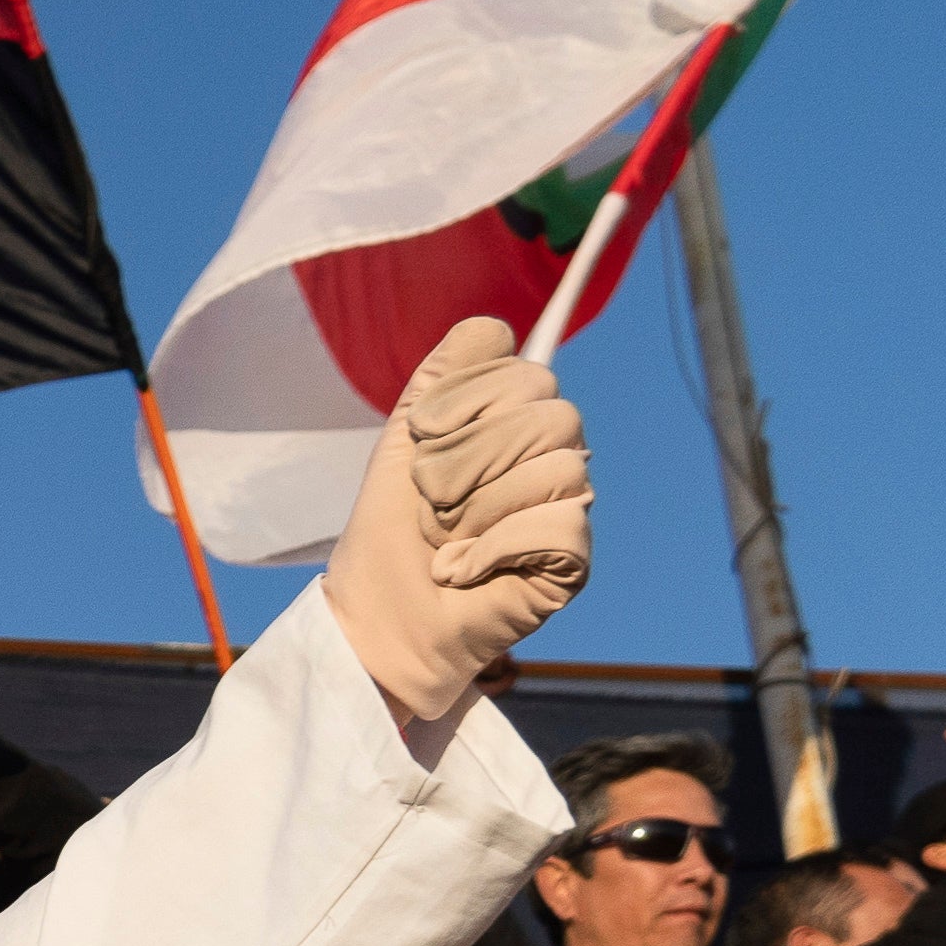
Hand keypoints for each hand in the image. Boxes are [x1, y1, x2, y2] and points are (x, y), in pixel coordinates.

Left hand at [319, 321, 590, 728]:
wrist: (375, 618)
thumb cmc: (388, 534)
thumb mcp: (404, 438)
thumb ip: (444, 375)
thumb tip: (493, 327)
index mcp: (518, 425)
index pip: (528, 373)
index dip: (466, 404)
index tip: (422, 443)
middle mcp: (552, 462)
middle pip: (550, 414)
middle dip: (468, 458)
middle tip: (433, 502)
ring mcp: (566, 513)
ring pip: (556, 468)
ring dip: (476, 509)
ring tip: (447, 541)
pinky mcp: (571, 566)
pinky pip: (559, 526)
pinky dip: (494, 548)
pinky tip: (466, 569)